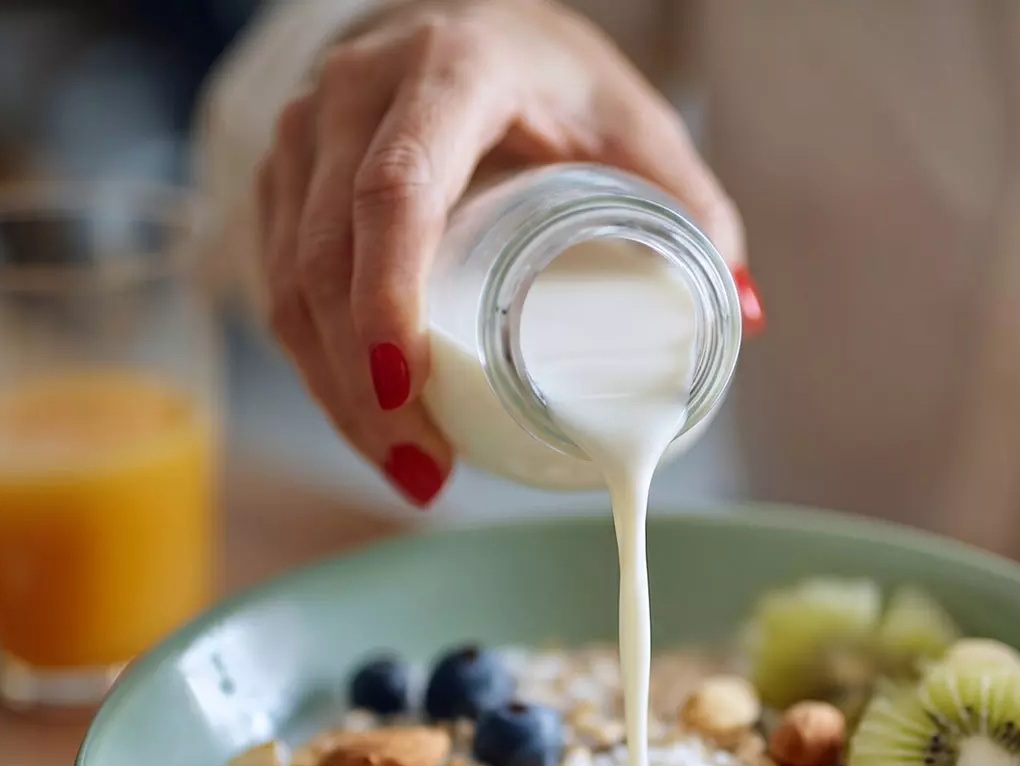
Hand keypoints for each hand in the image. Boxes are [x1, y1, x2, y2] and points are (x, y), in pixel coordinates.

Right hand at [254, 0, 750, 506]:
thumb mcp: (636, 127)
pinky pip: (278, 282)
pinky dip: (319, 365)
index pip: (396, 191)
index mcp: (451, 71)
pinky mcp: (281, 177)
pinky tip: (371, 426)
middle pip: (329, 253)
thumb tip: (741, 315)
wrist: (464, 24)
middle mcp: (357, 92)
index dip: (389, 298)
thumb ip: (693, 210)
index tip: (408, 391)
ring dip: (337, 390)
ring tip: (409, 467)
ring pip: (289, 278)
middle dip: (364, 381)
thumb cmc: (556, 82)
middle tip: (425, 468)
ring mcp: (304, 132)